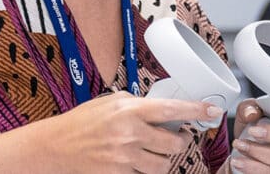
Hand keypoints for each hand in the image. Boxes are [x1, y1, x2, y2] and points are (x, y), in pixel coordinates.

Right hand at [45, 91, 224, 173]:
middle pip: (174, 144)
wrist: (56, 147)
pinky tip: (134, 161)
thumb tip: (160, 109)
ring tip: (151, 151)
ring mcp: (125, 158)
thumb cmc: (81, 122)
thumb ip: (135, 104)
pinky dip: (144, 170)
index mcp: (128, 109)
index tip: (213, 110)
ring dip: (162, 159)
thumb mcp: (108, 102)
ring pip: (163, 165)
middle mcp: (129, 133)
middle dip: (178, 142)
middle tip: (172, 137)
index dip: (196, 109)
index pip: (171, 109)